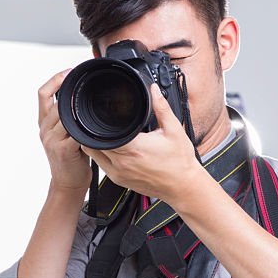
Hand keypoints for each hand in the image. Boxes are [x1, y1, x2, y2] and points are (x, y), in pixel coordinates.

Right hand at [38, 69, 91, 193]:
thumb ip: (68, 117)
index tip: (69, 72)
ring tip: (91, 102)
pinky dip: (83, 126)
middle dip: (72, 91)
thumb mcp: (65, 134)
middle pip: (56, 101)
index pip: (43, 93)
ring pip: (64, 114)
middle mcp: (45, 129)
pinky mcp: (63, 149)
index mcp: (45, 122)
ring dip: (78, 107)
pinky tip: (92, 124)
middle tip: (88, 84)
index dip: (55, 79)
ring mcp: (52, 139)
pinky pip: (74, 132)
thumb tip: (82, 99)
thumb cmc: (70, 159)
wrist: (67, 183)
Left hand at [81, 84, 200, 201]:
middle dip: (97, 131)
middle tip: (106, 122)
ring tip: (107, 135)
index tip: (105, 114)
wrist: (183, 186)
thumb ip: (161, 108)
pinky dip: (102, 156)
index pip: (104, 132)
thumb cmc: (180, 162)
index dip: (101, 122)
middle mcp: (123, 162)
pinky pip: (101, 166)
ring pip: (94, 155)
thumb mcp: (173, 130)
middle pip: (95, 142)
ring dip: (97, 144)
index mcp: (134, 148)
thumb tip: (153, 90)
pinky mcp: (119, 181)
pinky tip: (113, 149)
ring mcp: (119, 173)